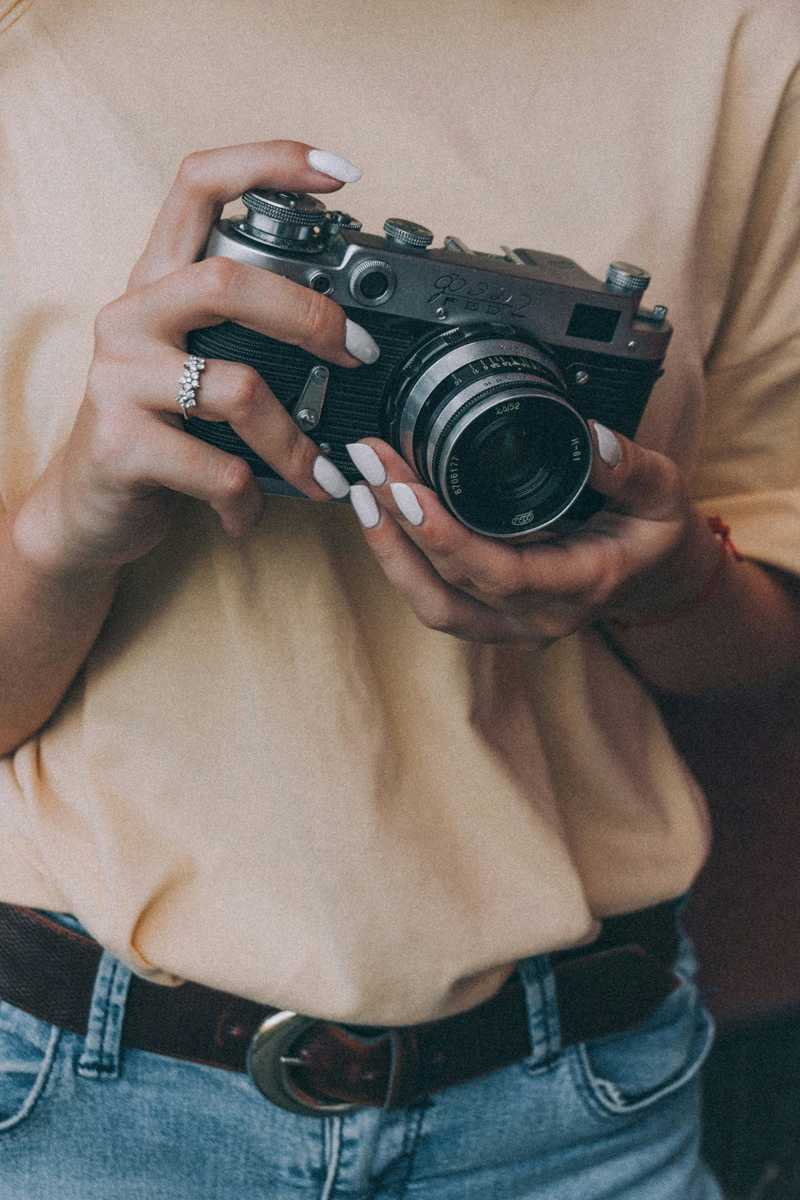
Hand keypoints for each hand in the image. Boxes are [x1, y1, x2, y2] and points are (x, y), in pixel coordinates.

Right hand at [13, 140, 378, 576]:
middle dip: (311, 317)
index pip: (199, 185)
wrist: (88, 508)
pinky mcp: (120, 444)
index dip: (269, 163)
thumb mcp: (198, 364)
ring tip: (321, 478)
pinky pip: (220, 471)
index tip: (342, 173)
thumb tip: (352, 332)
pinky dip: (250, 500)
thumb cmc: (162, 431)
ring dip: (295, 444)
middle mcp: (131, 314)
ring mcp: (119, 377)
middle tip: (357, 355)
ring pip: (238, 391)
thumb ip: (249, 334)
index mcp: (157, 282)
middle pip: (228, 281)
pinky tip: (247, 512)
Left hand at [346, 424, 700, 643]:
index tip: (404, 489)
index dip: (444, 536)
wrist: (655, 577)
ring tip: (360, 491)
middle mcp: (539, 616)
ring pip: (433, 605)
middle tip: (369, 463)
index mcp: (580, 584)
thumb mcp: (663, 493)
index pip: (498, 572)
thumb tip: (592, 438)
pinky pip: (436, 601)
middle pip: (450, 584)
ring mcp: (512, 625)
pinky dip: (401, 560)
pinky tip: (380, 515)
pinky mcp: (492, 618)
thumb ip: (631, 468)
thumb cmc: (654, 535)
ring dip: (389, 550)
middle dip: (401, 524)